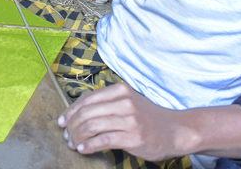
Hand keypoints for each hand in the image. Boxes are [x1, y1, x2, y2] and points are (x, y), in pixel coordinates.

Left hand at [58, 83, 191, 161]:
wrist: (177, 130)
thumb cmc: (150, 118)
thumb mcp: (129, 102)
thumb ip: (108, 103)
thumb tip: (79, 113)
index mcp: (120, 90)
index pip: (87, 99)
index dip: (70, 111)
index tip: (63, 121)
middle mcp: (124, 102)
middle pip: (86, 113)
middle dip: (72, 126)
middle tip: (67, 136)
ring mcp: (129, 120)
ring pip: (92, 127)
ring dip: (78, 137)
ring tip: (73, 144)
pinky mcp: (133, 137)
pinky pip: (103, 141)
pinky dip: (89, 146)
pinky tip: (84, 150)